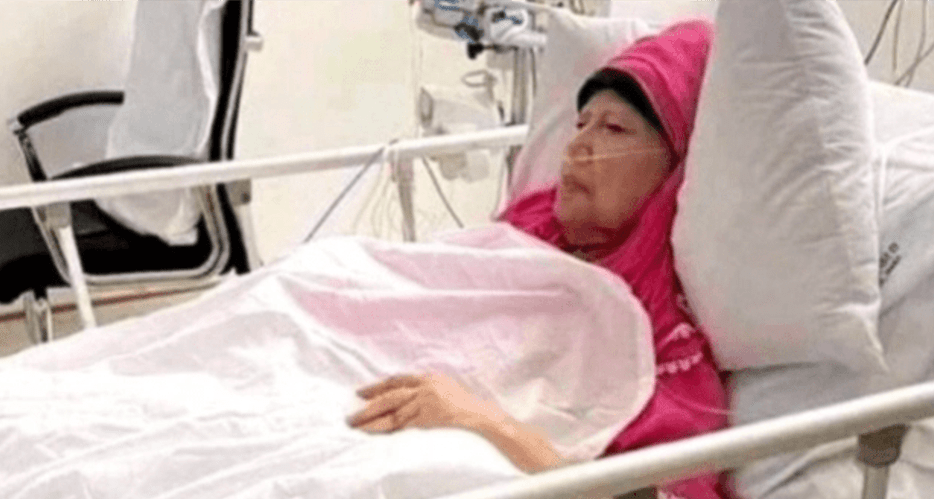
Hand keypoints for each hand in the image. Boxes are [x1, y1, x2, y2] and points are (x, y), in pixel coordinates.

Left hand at [347, 373, 502, 433]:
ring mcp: (426, 402)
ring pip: (393, 411)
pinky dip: (389, 428)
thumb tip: (402, 392)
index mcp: (426, 377)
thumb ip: (423, 386)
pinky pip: (404, 424)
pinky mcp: (429, 417)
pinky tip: (376, 432)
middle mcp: (424, 387)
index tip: (360, 393)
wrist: (478, 413)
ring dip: (373, 419)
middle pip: (390, 395)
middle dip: (369, 404)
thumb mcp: (442, 384)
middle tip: (352, 414)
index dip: (377, 387)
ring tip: (357, 426)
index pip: (396, 380)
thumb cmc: (462, 401)